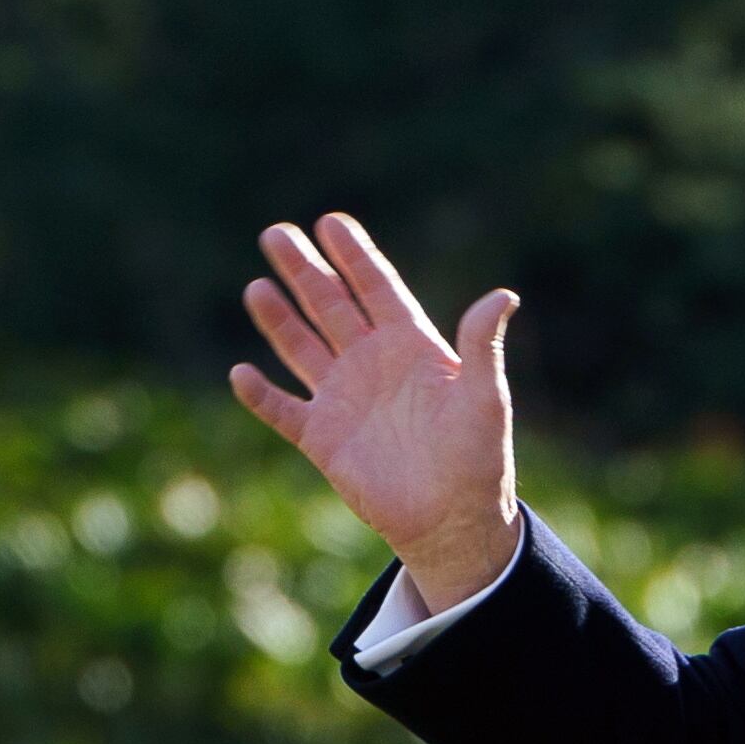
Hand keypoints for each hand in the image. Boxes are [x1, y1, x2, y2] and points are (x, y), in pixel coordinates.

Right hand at [228, 213, 521, 610]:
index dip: (355, 256)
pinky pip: (284, 411)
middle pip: (331, 306)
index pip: (377, 289)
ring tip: (256, 287)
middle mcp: (372, 365)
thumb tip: (503, 296)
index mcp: (411, 347)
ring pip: (302, 348)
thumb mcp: (484, 398)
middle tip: (276, 233)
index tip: (331, 222)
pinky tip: (241, 374)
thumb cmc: (478, 459)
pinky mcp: (324, 439)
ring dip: (279, 319)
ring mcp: (344, 400)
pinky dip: (261, 395)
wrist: (453, 521)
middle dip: (305, 271)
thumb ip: (481, 345)